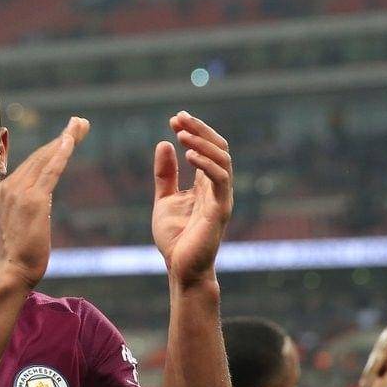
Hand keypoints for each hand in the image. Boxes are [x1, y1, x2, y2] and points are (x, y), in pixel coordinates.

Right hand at [0, 116, 89, 289]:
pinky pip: (50, 171)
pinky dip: (61, 153)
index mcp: (7, 189)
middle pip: (41, 154)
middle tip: (81, 122)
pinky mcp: (33, 201)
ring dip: (65, 139)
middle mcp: (11, 185)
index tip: (68, 133)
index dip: (52, 145)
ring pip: (46, 158)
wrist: (14, 270)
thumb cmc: (22, 252)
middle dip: (63, 136)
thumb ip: (29, 205)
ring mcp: (20, 192)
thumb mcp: (23, 222)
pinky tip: (70, 141)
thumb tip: (41, 200)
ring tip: (81, 125)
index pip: (33, 162)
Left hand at [151, 112, 232, 286]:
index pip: (207, 148)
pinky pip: (219, 180)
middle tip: (179, 118)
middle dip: (200, 130)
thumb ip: (165, 174)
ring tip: (182, 135)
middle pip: (219, 147)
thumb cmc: (176, 238)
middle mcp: (218, 187)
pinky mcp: (219, 211)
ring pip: (223, 160)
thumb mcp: (164, 199)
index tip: (174, 118)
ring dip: (202, 143)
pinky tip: (187, 156)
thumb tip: (163, 144)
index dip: (194, 130)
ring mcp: (221, 198)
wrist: (181, 268)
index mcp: (206, 183)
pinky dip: (205, 164)